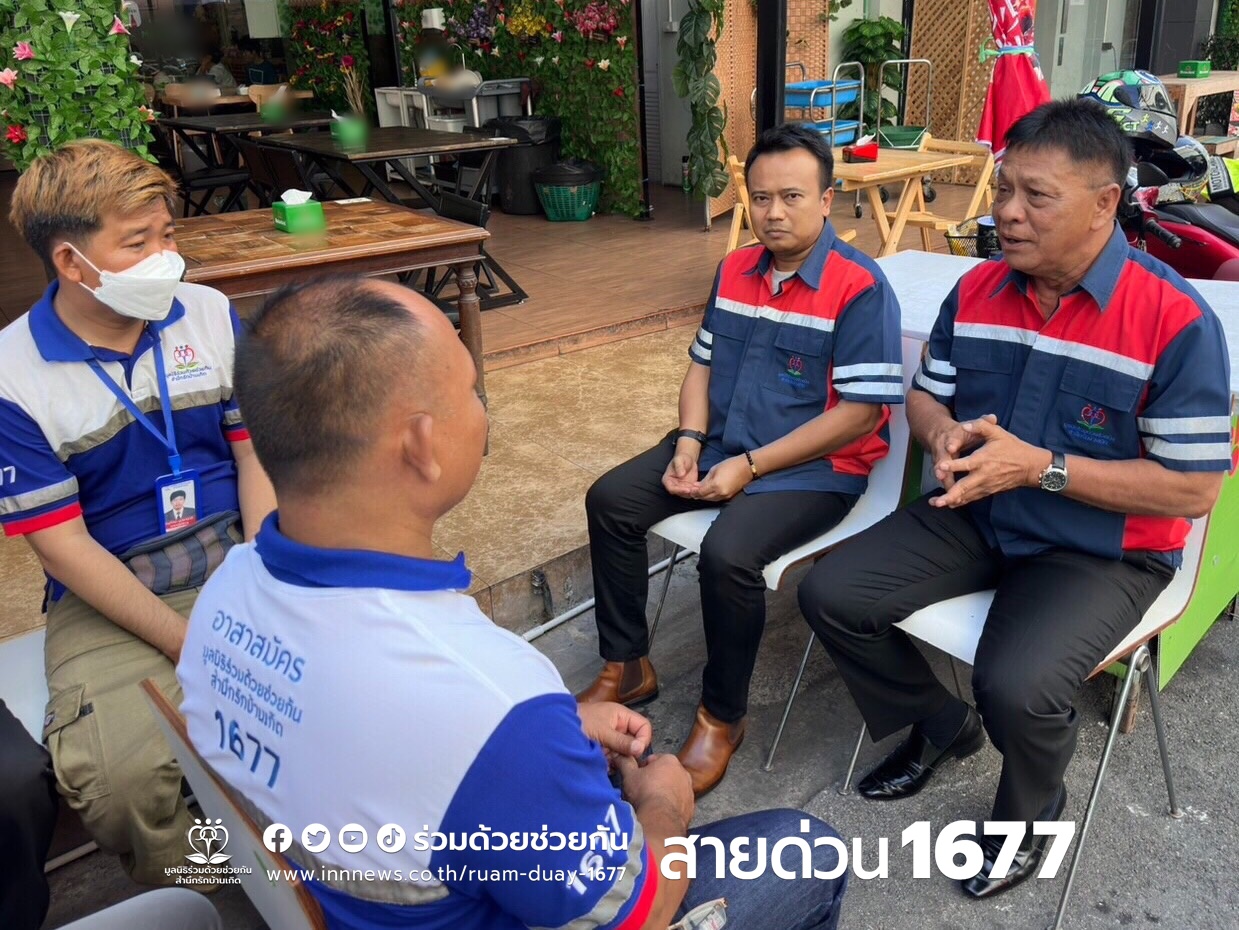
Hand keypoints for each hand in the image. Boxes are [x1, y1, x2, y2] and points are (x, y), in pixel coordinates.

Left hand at [577, 701, 651, 760]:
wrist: (555, 729)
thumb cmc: (579, 722)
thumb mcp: (603, 732)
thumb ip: (622, 741)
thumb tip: (640, 749)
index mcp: (621, 715)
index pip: (643, 727)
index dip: (642, 739)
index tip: (635, 752)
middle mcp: (618, 726)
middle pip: (633, 742)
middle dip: (625, 751)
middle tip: (615, 756)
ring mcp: (610, 737)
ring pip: (622, 752)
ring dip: (615, 758)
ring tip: (603, 757)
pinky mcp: (602, 748)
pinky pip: (612, 758)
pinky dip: (607, 762)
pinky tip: (599, 761)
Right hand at [615, 753, 693, 825]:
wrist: (659, 819)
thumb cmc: (646, 794)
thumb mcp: (629, 774)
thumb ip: (625, 762)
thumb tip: (620, 756)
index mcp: (669, 760)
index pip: (654, 759)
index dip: (642, 768)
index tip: (636, 776)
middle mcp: (683, 773)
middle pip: (665, 774)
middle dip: (655, 780)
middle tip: (642, 789)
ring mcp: (688, 791)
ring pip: (673, 789)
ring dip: (664, 793)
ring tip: (650, 802)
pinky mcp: (690, 807)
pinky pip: (678, 804)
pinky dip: (670, 806)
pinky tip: (659, 811)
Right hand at [662, 448, 699, 497]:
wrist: (688, 459)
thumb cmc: (682, 458)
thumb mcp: (679, 460)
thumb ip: (679, 467)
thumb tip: (680, 475)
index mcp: (667, 480)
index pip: (671, 489)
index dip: (679, 490)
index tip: (687, 489)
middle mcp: (673, 485)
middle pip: (679, 493)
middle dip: (687, 493)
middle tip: (694, 490)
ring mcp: (681, 487)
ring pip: (686, 494)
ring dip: (692, 493)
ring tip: (698, 488)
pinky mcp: (688, 488)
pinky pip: (692, 492)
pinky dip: (696, 491)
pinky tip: (700, 487)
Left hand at [691, 455, 751, 501]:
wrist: (747, 468)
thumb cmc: (732, 465)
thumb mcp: (714, 470)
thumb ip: (705, 480)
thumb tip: (698, 486)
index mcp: (715, 485)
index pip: (700, 492)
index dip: (693, 492)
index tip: (689, 489)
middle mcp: (720, 493)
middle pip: (704, 497)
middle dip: (697, 494)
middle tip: (692, 490)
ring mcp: (726, 496)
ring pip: (710, 499)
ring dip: (704, 496)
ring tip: (699, 491)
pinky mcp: (729, 496)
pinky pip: (717, 499)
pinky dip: (711, 496)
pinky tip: (708, 491)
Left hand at [930, 418, 1050, 508]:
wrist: (1030, 467)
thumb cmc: (1013, 448)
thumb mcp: (999, 433)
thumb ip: (982, 426)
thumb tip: (966, 425)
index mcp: (984, 459)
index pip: (966, 464)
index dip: (953, 465)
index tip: (940, 466)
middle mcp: (983, 475)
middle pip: (964, 487)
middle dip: (950, 494)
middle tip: (937, 501)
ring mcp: (986, 485)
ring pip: (967, 496)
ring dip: (951, 501)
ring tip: (936, 504)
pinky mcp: (988, 491)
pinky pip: (973, 498)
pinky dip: (961, 502)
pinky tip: (950, 504)